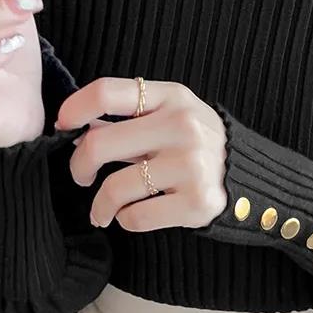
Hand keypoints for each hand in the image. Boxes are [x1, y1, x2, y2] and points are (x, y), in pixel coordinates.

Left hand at [56, 79, 228, 231]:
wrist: (249, 177)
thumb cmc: (197, 143)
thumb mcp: (171, 114)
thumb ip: (129, 117)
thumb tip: (78, 128)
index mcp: (172, 97)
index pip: (107, 92)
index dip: (74, 108)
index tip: (63, 126)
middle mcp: (182, 126)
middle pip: (99, 144)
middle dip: (79, 167)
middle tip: (82, 177)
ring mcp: (191, 165)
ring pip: (114, 188)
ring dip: (100, 205)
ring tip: (103, 210)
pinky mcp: (197, 202)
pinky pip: (136, 217)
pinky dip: (126, 220)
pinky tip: (134, 214)